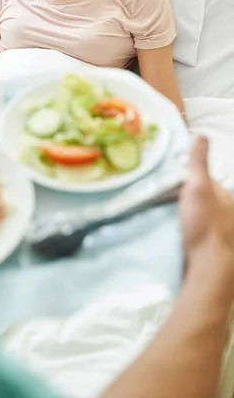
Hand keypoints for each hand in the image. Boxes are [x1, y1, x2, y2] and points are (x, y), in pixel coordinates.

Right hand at [179, 136, 233, 296]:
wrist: (211, 269)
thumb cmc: (205, 224)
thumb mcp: (198, 186)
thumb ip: (198, 162)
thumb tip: (200, 134)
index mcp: (230, 199)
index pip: (210, 184)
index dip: (193, 183)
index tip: (177, 187)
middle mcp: (232, 217)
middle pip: (210, 205)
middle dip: (196, 205)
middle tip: (175, 206)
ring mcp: (228, 238)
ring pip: (209, 224)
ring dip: (195, 224)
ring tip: (178, 225)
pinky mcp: (219, 255)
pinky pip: (205, 241)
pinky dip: (196, 240)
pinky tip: (185, 243)